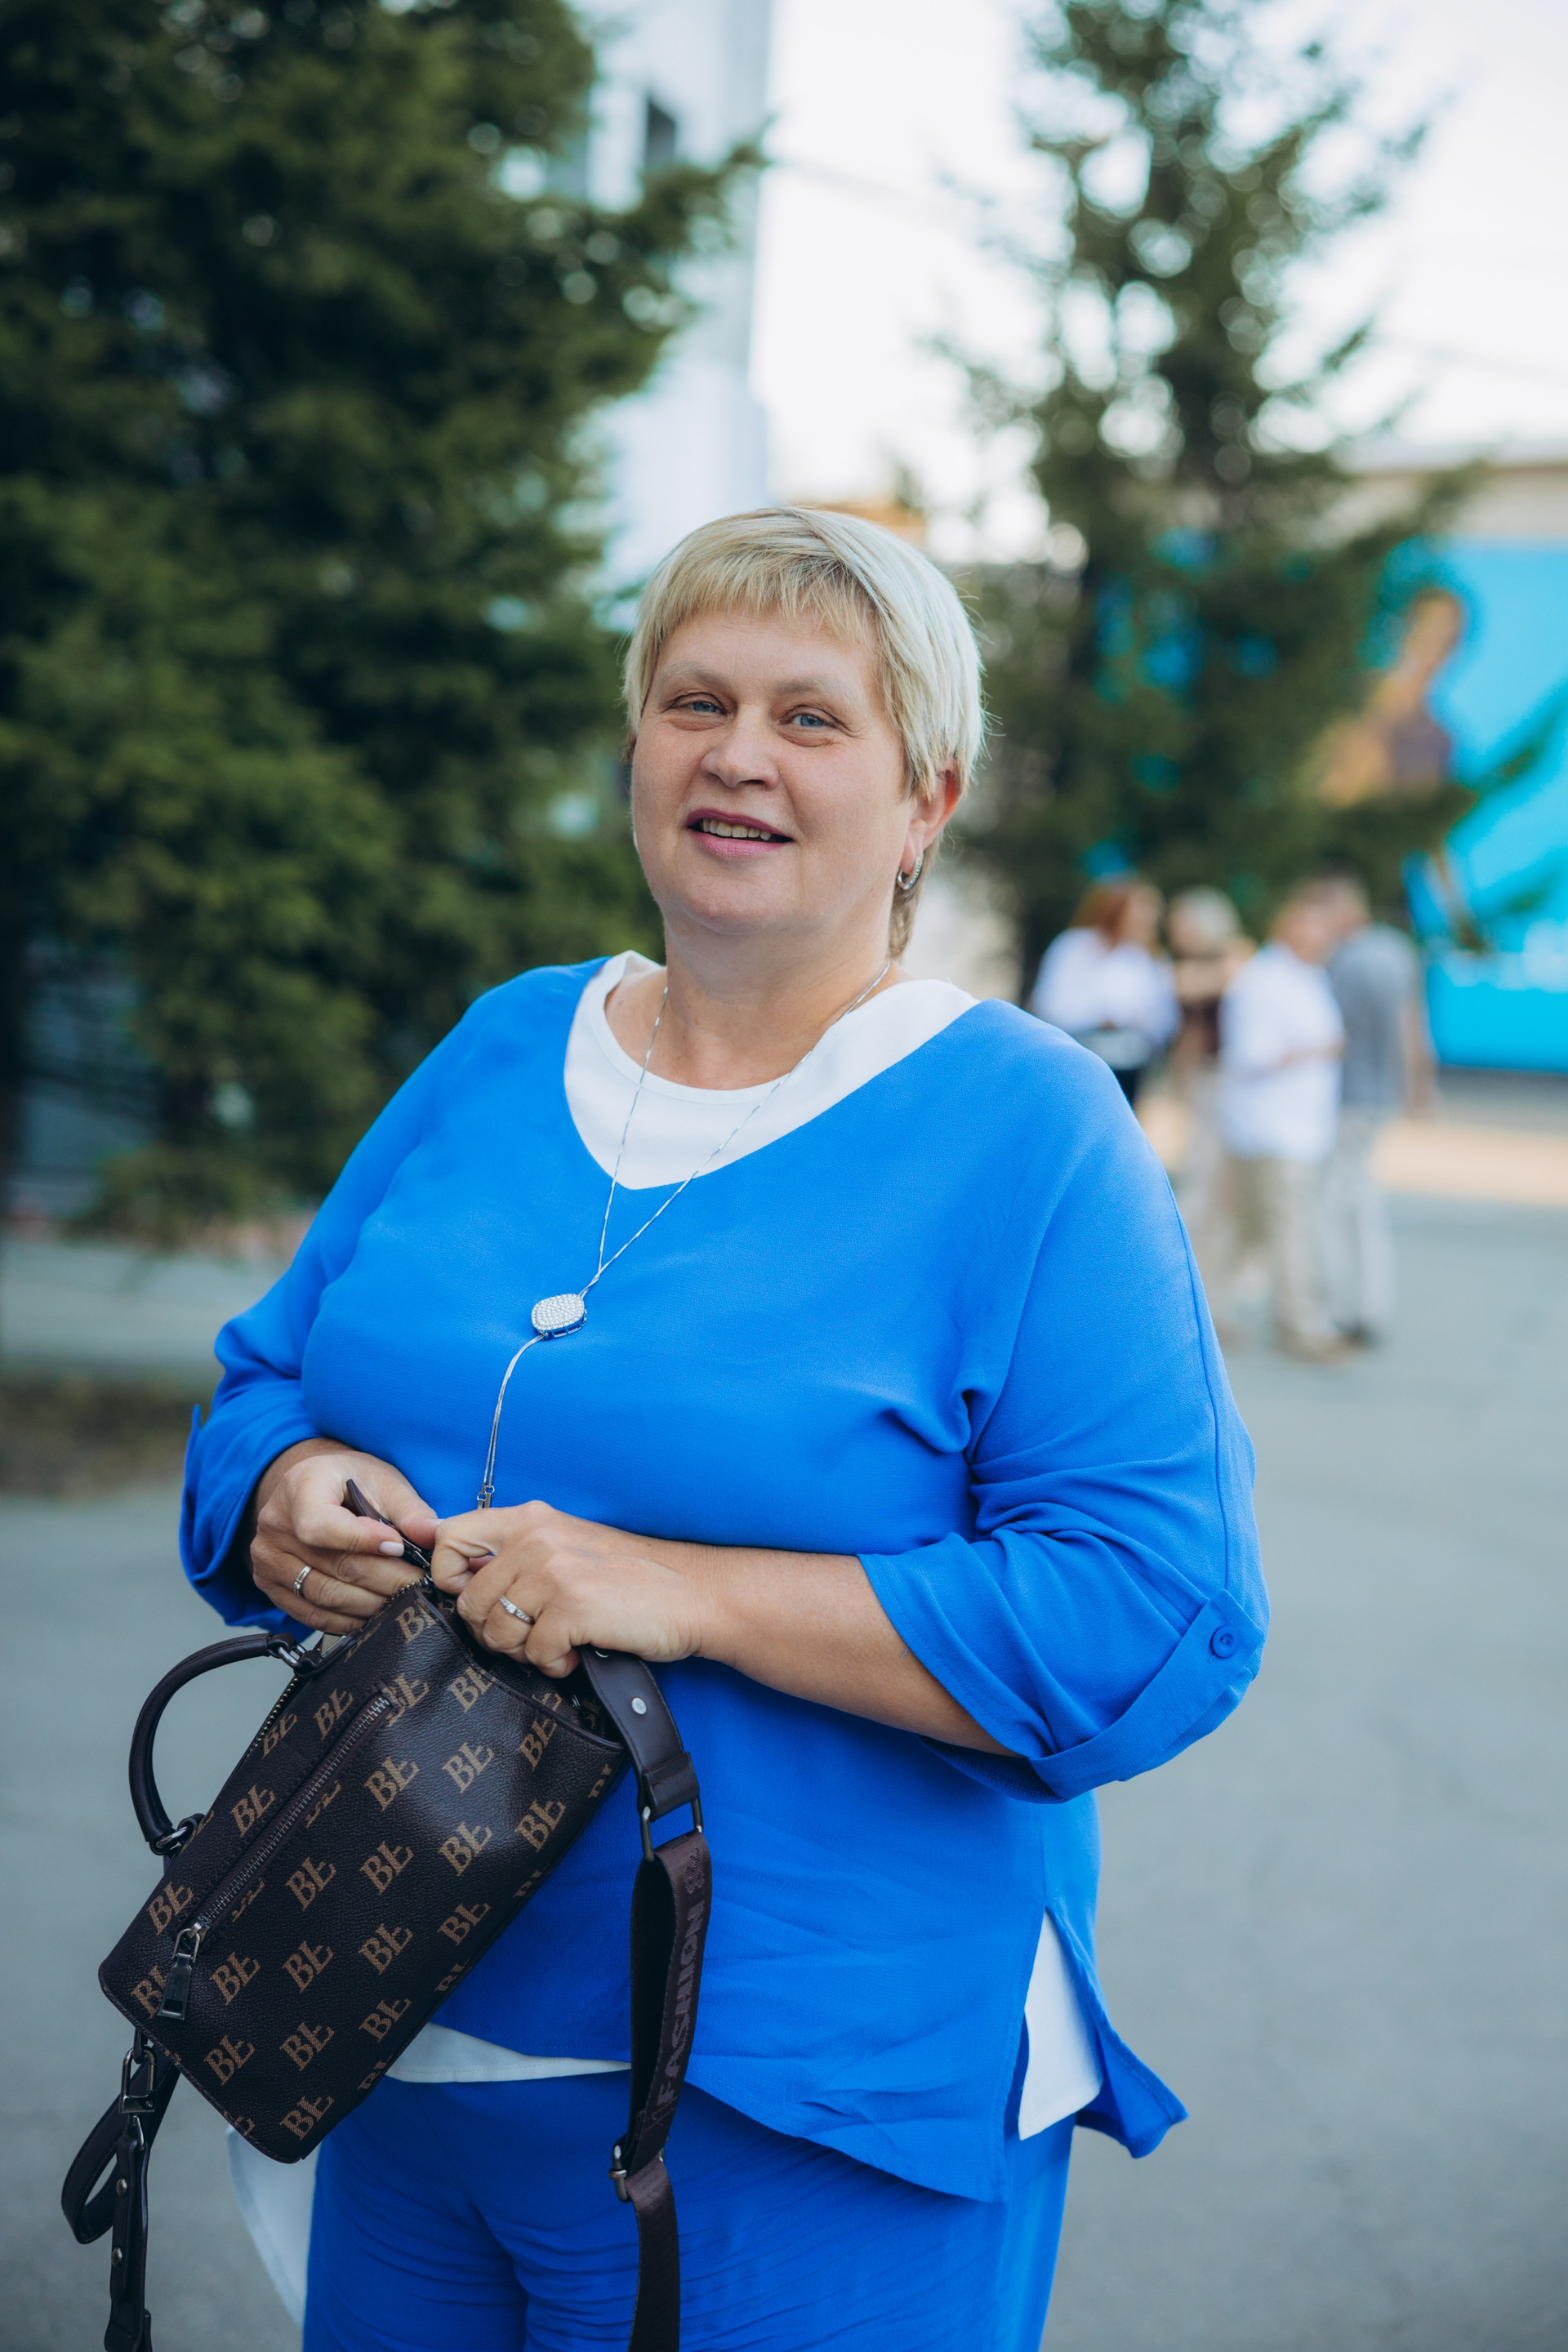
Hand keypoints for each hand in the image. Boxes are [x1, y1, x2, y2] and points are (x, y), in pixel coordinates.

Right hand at [250, 1440, 438, 1634]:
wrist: (311, 1491)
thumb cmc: (349, 1483)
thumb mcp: (382, 1480)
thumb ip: (409, 1509)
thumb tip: (432, 1535)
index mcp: (299, 1488)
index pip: (321, 1525)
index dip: (363, 1542)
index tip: (398, 1548)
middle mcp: (275, 1525)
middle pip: (334, 1565)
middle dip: (385, 1579)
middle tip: (419, 1583)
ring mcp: (268, 1560)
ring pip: (325, 1595)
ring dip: (371, 1603)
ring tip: (403, 1599)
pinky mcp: (271, 1587)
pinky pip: (312, 1614)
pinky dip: (348, 1619)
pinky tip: (374, 1612)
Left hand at [430, 1501, 708, 1677]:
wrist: (693, 1593)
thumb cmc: (629, 1577)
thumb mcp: (565, 1546)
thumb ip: (514, 1553)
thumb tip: (446, 1565)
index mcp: (529, 1519)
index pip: (448, 1538)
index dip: (450, 1579)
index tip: (482, 1599)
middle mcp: (535, 1538)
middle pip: (466, 1601)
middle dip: (494, 1631)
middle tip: (533, 1633)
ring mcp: (552, 1571)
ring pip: (494, 1631)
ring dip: (524, 1650)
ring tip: (559, 1641)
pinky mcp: (572, 1608)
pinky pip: (532, 1654)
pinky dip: (554, 1664)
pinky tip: (578, 1652)